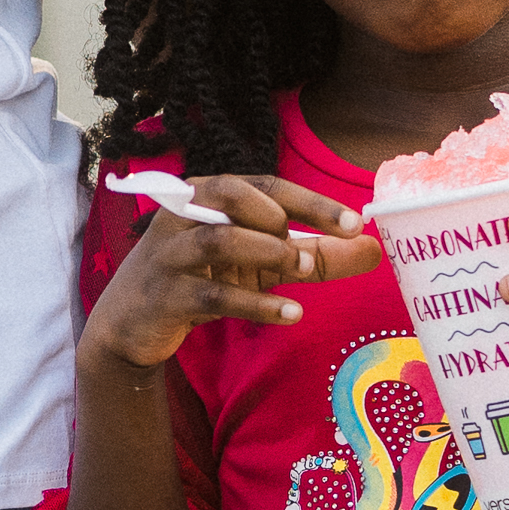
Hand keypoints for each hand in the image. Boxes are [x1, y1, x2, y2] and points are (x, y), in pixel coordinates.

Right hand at [79, 169, 372, 379]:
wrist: (133, 325)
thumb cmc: (202, 280)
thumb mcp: (260, 265)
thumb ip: (315, 255)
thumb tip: (375, 249)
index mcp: (208, 194)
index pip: (265, 185)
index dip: (311, 201)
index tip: (356, 223)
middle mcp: (185, 213)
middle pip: (236, 196)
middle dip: (283, 218)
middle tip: (313, 253)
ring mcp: (170, 253)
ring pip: (220, 238)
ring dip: (269, 253)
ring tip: (301, 271)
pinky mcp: (165, 295)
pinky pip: (213, 294)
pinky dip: (256, 304)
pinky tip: (291, 313)